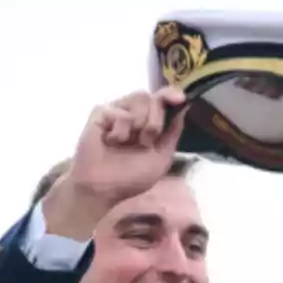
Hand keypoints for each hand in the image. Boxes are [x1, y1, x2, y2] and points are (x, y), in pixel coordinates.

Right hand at [45, 87, 187, 239]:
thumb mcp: (162, 157)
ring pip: (140, 98)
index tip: (180, 99)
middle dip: (156, 120)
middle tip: (146, 141)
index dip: (171, 94)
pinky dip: (121, 132)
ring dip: (140, 124)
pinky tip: (111, 142)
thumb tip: (182, 109)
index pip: (162, 98)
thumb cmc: (131, 176)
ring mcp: (117, 110)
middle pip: (153, 97)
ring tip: (128, 143)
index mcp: (149, 121)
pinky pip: (120, 113)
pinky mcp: (100, 112)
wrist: (103, 188)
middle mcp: (134, 113)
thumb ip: (173, 133)